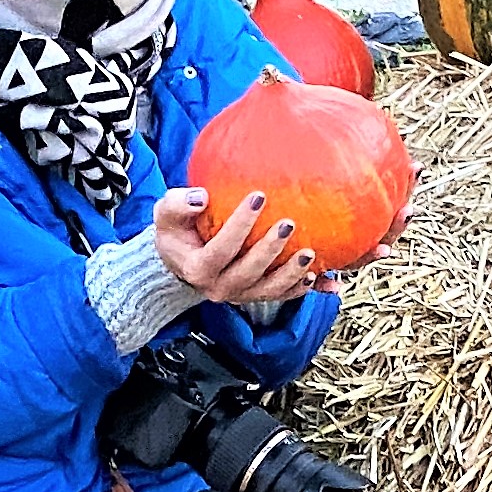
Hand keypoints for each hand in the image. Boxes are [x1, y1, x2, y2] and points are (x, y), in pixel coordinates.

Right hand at [150, 186, 312, 307]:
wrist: (181, 260)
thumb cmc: (177, 231)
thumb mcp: (167, 213)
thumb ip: (178, 203)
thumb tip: (202, 197)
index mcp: (198, 269)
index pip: (222, 249)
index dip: (240, 224)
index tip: (259, 196)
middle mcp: (219, 288)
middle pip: (249, 273)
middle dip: (270, 250)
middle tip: (288, 223)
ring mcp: (240, 295)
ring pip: (269, 291)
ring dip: (292, 274)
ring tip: (310, 253)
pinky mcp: (256, 295)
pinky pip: (283, 295)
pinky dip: (304, 289)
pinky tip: (325, 280)